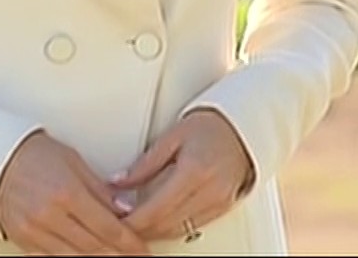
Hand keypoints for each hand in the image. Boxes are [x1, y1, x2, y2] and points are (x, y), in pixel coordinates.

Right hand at [0, 130, 151, 255]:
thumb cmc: (34, 154)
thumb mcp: (74, 162)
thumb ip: (100, 189)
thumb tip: (125, 210)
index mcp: (67, 192)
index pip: (108, 226)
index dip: (130, 242)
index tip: (142, 249)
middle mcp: (50, 215)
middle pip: (94, 246)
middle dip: (119, 254)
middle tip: (135, 256)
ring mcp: (34, 231)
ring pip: (75, 257)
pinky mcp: (23, 240)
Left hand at [111, 109, 253, 243]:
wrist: (243, 128)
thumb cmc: (209, 127)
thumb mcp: (172, 137)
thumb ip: (144, 164)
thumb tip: (118, 182)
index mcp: (193, 171)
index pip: (155, 209)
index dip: (132, 220)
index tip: (114, 219)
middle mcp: (208, 192)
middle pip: (165, 225)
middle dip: (140, 228)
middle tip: (119, 222)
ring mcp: (218, 203)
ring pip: (177, 231)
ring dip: (154, 231)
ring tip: (135, 222)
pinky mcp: (222, 209)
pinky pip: (191, 228)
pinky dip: (171, 228)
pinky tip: (157, 221)